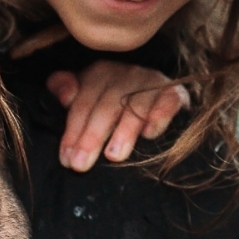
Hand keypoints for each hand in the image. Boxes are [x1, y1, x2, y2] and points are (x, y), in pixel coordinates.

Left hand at [48, 62, 188, 171]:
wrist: (154, 93)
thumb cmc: (110, 101)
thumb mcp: (84, 93)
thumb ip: (64, 88)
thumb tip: (65, 95)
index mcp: (100, 73)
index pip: (82, 103)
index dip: (73, 132)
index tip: (66, 159)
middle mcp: (126, 74)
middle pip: (107, 106)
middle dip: (92, 136)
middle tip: (81, 165)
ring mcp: (152, 82)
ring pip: (136, 104)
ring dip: (124, 130)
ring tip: (113, 156)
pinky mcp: (175, 92)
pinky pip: (168, 101)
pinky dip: (159, 115)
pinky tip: (150, 133)